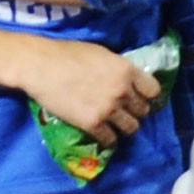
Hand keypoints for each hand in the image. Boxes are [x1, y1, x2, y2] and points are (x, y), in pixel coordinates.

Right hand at [16, 35, 161, 145]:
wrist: (40, 65)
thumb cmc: (68, 54)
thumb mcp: (101, 54)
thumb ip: (118, 69)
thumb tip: (128, 80)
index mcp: (126, 70)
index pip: (154, 91)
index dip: (147, 95)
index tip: (139, 97)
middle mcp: (122, 91)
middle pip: (143, 111)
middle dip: (135, 111)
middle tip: (124, 111)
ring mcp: (108, 109)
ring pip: (131, 128)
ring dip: (124, 127)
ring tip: (114, 124)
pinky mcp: (92, 124)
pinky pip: (110, 140)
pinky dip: (107, 138)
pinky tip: (101, 133)